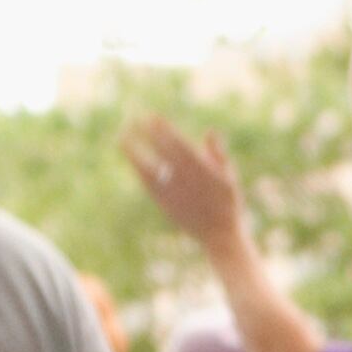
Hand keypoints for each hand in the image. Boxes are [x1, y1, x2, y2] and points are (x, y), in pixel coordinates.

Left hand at [122, 115, 248, 260]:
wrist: (219, 234)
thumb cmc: (227, 203)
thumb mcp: (229, 177)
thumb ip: (217, 154)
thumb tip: (210, 131)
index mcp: (202, 169)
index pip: (178, 143)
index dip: (163, 129)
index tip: (152, 117)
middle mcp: (184, 179)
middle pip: (161, 151)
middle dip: (148, 134)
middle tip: (133, 119)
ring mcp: (172, 192)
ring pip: (148, 166)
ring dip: (134, 151)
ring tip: (122, 136)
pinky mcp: (163, 203)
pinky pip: (147, 182)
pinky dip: (138, 168)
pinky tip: (131, 158)